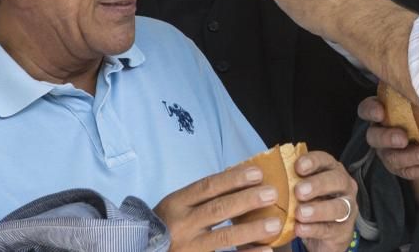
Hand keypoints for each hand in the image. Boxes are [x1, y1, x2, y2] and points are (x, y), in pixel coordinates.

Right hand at [155, 164, 283, 251]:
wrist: (144, 250)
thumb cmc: (165, 227)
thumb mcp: (175, 207)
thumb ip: (200, 198)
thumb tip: (239, 181)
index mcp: (176, 203)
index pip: (208, 186)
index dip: (233, 179)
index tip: (257, 173)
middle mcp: (181, 224)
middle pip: (218, 209)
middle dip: (247, 200)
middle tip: (272, 193)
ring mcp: (188, 247)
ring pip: (223, 236)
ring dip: (251, 230)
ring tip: (274, 224)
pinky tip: (265, 251)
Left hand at [293, 151, 357, 251]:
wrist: (323, 231)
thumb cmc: (309, 201)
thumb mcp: (302, 187)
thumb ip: (291, 179)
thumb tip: (267, 173)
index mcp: (331, 169)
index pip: (324, 160)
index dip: (312, 162)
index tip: (298, 167)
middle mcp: (344, 185)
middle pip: (336, 180)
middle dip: (317, 184)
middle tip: (298, 191)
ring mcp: (347, 207)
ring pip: (338, 206)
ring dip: (318, 209)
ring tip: (299, 213)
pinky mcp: (343, 229)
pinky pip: (330, 228)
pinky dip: (314, 229)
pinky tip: (300, 228)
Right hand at [358, 97, 418, 201]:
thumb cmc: (417, 110)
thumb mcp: (412, 100)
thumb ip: (413, 93)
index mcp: (378, 113)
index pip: (366, 110)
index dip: (371, 111)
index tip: (380, 112)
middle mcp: (378, 134)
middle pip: (374, 138)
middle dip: (388, 138)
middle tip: (403, 139)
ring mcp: (388, 153)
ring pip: (393, 159)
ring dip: (412, 157)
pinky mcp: (401, 168)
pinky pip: (411, 172)